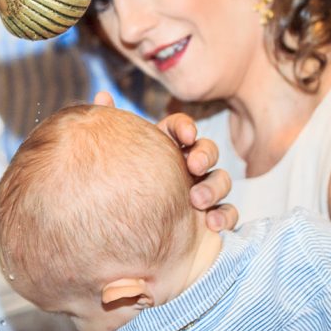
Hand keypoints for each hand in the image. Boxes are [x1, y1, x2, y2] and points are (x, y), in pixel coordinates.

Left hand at [94, 91, 237, 230]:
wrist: (124, 236)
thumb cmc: (122, 190)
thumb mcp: (115, 155)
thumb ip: (110, 125)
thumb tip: (101, 94)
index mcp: (165, 149)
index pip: (181, 128)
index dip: (185, 128)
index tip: (184, 135)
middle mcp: (187, 167)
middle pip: (206, 150)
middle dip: (204, 154)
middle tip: (193, 165)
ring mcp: (202, 191)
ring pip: (221, 180)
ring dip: (213, 186)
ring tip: (197, 200)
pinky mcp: (210, 218)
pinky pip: (228, 213)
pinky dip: (225, 216)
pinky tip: (212, 223)